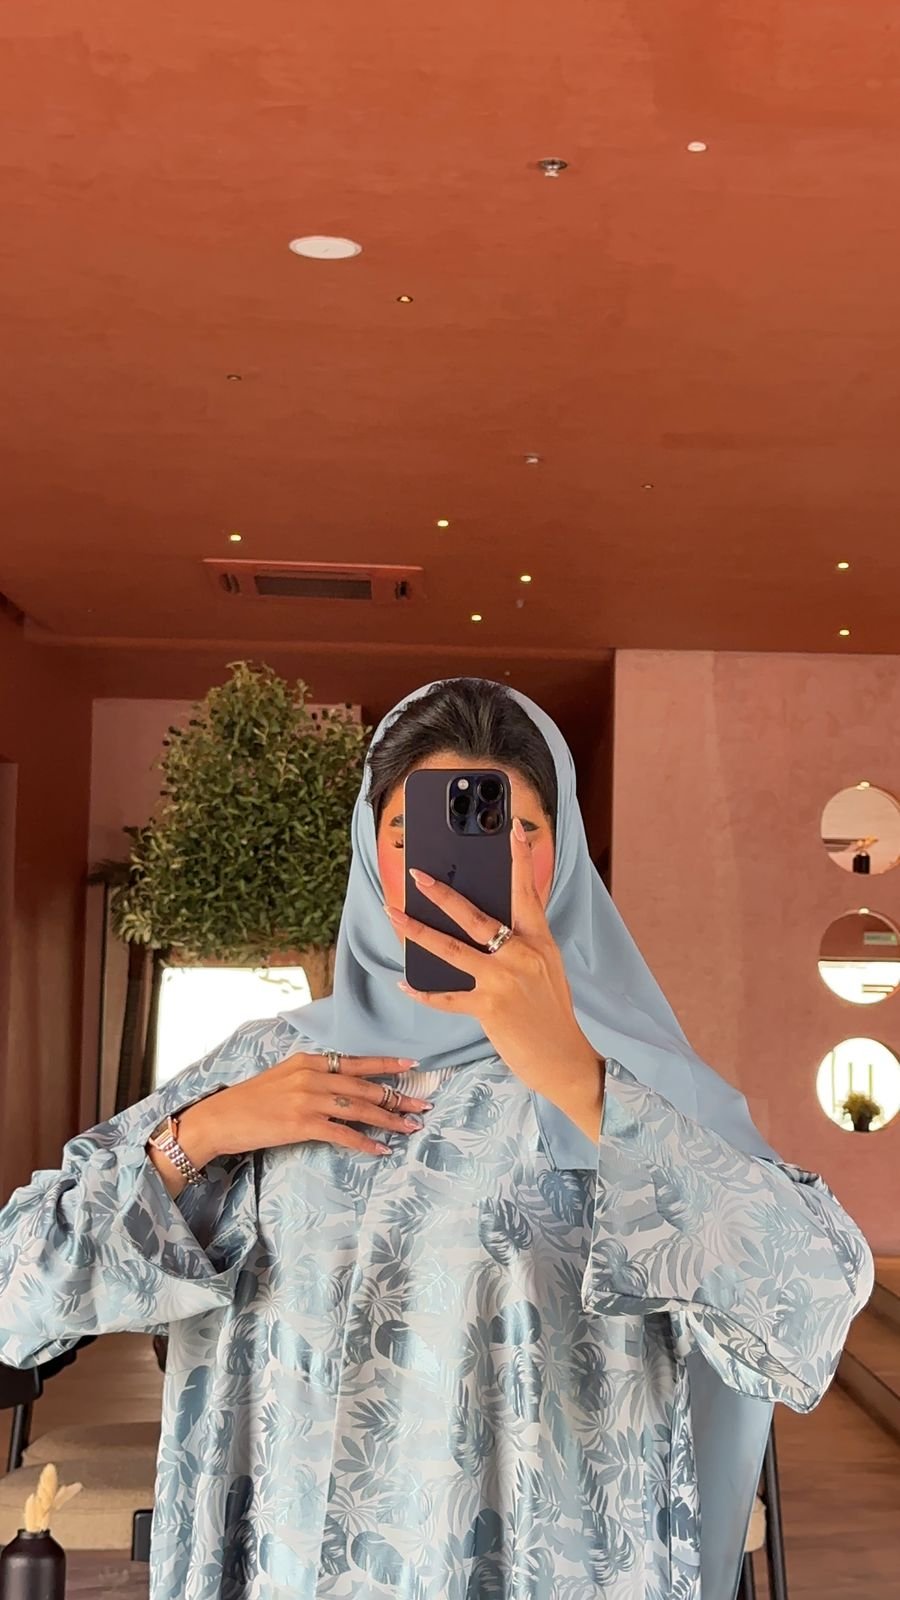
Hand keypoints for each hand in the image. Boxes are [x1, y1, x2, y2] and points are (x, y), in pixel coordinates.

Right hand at [176, 1053, 432, 1170]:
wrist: (219, 1118)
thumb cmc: (250, 1101)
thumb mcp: (283, 1077)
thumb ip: (311, 1076)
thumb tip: (340, 1084)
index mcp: (308, 1060)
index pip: (355, 1061)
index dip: (386, 1064)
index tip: (413, 1064)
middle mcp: (312, 1075)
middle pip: (365, 1086)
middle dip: (397, 1096)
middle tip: (423, 1104)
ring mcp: (308, 1099)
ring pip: (360, 1109)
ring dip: (389, 1119)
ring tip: (411, 1127)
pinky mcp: (302, 1124)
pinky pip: (343, 1133)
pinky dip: (365, 1142)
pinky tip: (381, 1149)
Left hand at [385, 818, 604, 1140]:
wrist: (566, 1060)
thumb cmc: (551, 1014)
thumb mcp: (546, 970)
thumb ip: (520, 947)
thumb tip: (482, 930)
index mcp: (541, 941)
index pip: (528, 892)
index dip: (520, 858)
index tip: (514, 827)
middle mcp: (523, 954)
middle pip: (475, 915)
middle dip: (441, 892)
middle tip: (417, 875)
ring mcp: (505, 980)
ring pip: (450, 948)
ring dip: (417, 931)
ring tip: (394, 915)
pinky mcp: (490, 1008)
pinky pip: (446, 996)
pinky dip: (422, 991)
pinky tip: (404, 982)